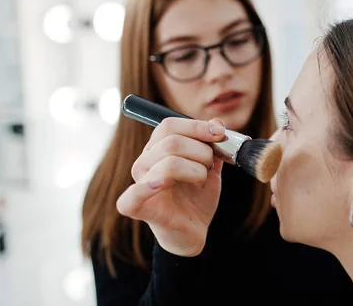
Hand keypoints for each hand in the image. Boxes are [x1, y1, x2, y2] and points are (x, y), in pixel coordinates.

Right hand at [116, 118, 225, 256]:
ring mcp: (139, 184)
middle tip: (211, 165)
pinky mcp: (139, 208)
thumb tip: (217, 121)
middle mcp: (144, 163)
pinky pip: (132, 195)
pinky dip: (147, 187)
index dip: (197, 126)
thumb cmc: (197, 198)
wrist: (194, 231)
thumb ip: (212, 145)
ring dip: (196, 170)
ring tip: (202, 181)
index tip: (220, 134)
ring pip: (168, 162)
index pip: (169, 125)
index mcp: (158, 149)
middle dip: (202, 151)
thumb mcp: (210, 168)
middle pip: (171, 141)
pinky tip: (163, 185)